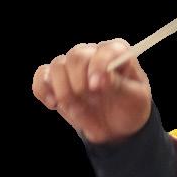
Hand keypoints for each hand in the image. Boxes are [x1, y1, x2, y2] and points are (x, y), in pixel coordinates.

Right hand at [32, 38, 152, 144]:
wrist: (116, 125)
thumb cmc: (130, 106)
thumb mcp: (135, 99)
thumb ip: (121, 86)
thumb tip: (103, 77)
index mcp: (117, 53)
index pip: (104, 51)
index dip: (98, 67)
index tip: (96, 87)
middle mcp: (92, 54)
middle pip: (76, 57)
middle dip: (80, 85)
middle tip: (91, 102)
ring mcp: (73, 66)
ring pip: (57, 67)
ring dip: (65, 93)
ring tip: (80, 110)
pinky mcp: (56, 80)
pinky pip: (41, 77)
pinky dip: (43, 91)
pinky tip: (54, 104)